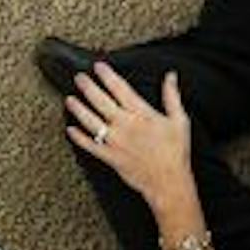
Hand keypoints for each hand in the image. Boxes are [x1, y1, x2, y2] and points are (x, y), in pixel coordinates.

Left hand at [65, 62, 196, 214]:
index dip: (107, 75)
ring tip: (69, 99)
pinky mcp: (110, 157)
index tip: (98, 66)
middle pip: (101, 101)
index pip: (120, 88)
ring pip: (91, 121)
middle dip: (88, 87)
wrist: (169, 183)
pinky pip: (90, 145)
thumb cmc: (175, 152)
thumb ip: (172, 96)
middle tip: (79, 77)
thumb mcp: (179, 120)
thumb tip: (170, 75)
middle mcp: (125, 125)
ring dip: (78, 109)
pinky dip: (79, 137)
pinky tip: (70, 129)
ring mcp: (116, 141)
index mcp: (141, 114)